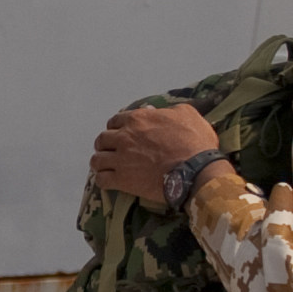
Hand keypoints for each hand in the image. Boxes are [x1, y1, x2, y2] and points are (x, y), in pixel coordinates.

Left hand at [91, 99, 221, 202]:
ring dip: (100, 163)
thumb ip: (169, 110)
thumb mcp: (187, 114)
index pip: (115, 120)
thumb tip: (156, 110)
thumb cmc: (195, 142)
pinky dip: (103, 180)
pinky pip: (102, 180)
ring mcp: (121, 159)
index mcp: (138, 119)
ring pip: (97, 160)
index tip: (120, 134)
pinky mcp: (122, 180)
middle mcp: (124, 137)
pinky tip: (109, 181)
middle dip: (105, 145)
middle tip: (112, 151)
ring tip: (106, 167)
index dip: (117, 127)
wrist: (195, 171)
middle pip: (102, 139)